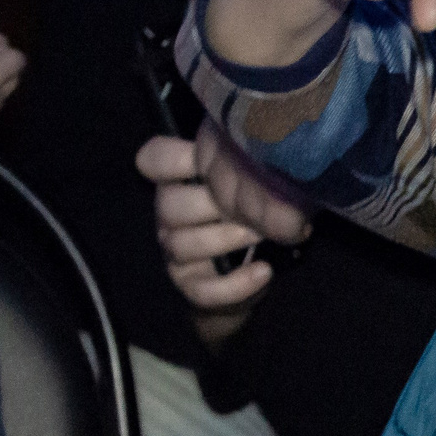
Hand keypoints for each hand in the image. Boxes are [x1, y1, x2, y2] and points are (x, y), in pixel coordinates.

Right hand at [136, 128, 312, 339]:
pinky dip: (235, 283)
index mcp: (182, 180)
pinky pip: (202, 288)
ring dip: (225, 239)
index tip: (202, 160)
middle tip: (255, 206)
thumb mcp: (256, 182)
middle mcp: (170, 213)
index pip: (154, 160)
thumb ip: (254, 164)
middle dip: (215, 205)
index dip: (167, 158)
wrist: (254, 272)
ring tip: (263, 234)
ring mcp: (176, 250)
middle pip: (169, 205)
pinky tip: (264, 272)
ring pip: (181, 245)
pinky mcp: (191, 284)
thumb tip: (281, 147)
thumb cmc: (254, 213)